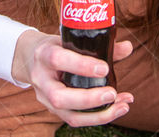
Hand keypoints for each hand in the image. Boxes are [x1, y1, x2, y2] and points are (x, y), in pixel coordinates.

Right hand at [12, 30, 133, 126]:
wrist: (30, 59)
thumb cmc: (56, 47)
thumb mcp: (69, 40)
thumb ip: (97, 45)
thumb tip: (128, 47)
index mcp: (44, 55)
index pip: (58, 60)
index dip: (80, 65)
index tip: (104, 68)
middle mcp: (42, 80)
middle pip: (59, 97)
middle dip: (88, 99)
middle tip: (112, 93)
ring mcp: (46, 98)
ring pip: (69, 115)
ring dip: (99, 115)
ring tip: (123, 106)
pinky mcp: (54, 110)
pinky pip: (75, 119)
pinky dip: (98, 117)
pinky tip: (117, 108)